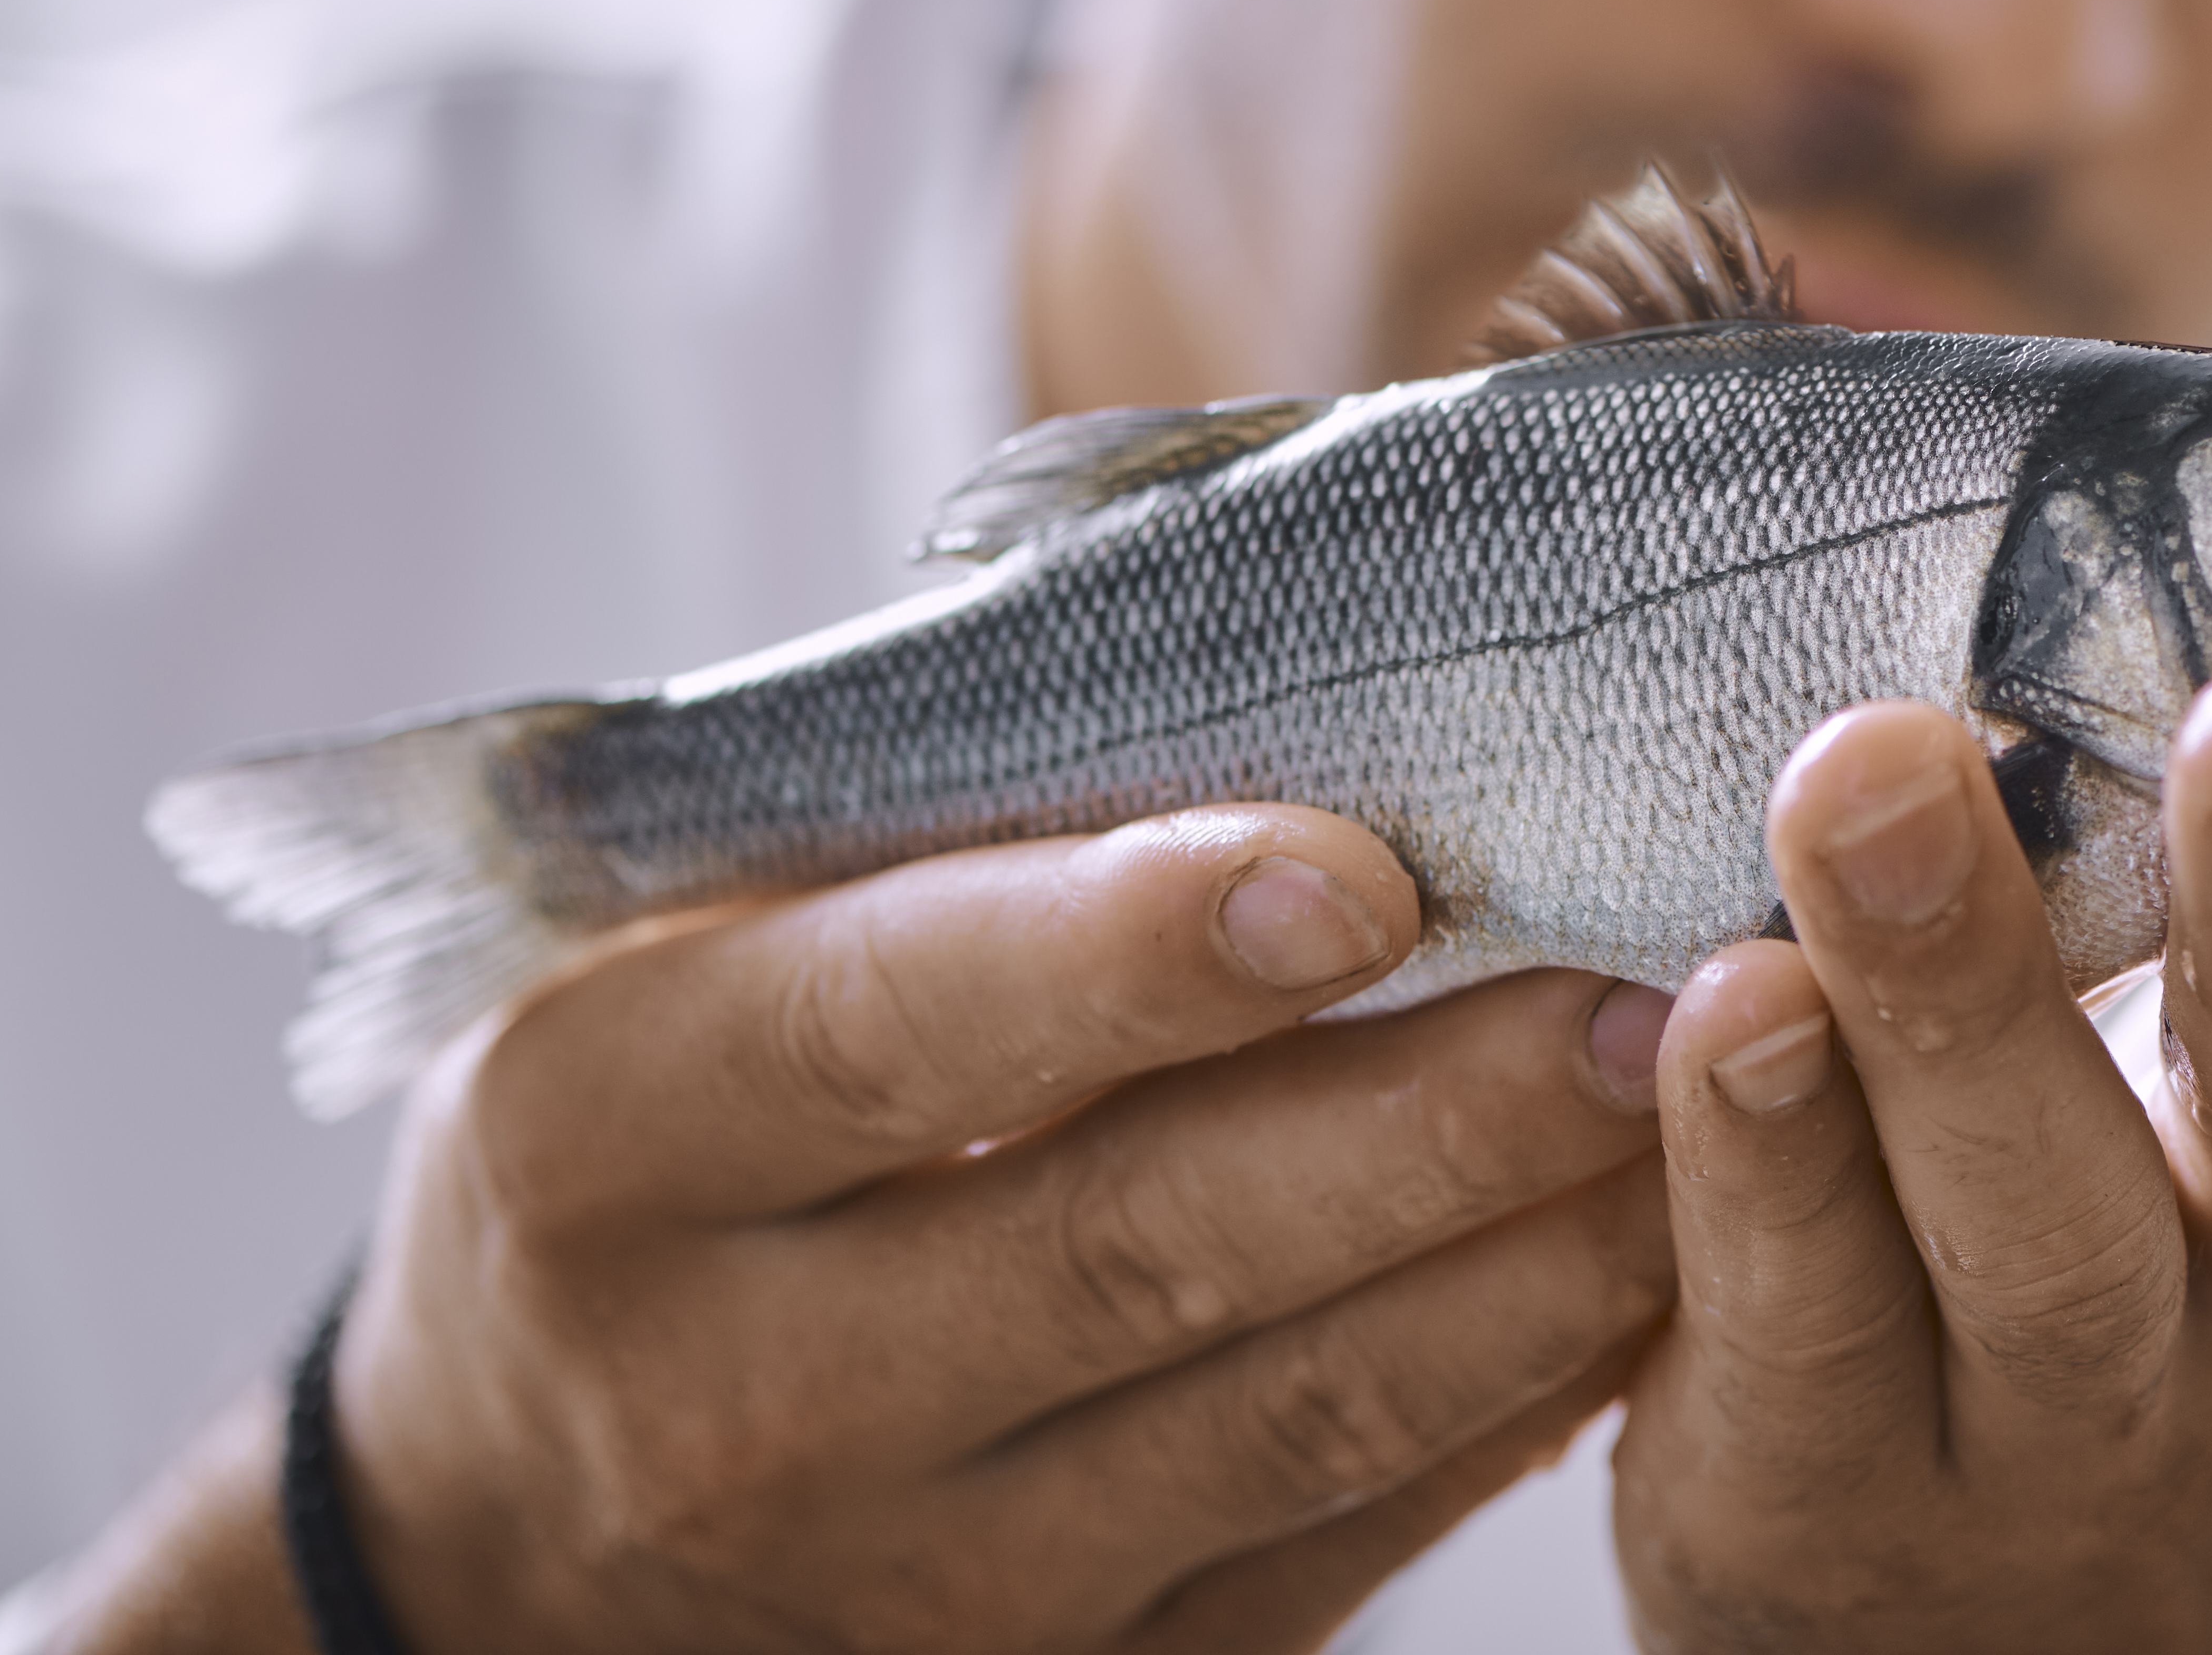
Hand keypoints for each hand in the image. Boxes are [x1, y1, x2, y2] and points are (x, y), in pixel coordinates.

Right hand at [45, 811, 1681, 1652]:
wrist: (500, 1531)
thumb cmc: (634, 1159)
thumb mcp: (659, 973)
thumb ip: (903, 839)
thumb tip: (1251, 648)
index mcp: (600, 1142)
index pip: (888, 1028)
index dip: (1124, 950)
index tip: (1360, 866)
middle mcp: (739, 1381)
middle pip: (1129, 1239)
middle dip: (1421, 1113)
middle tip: (1652, 982)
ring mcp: (905, 1569)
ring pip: (1277, 1412)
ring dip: (1523, 1259)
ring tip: (1711, 1101)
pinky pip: (1329, 1545)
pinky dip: (1504, 1406)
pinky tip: (1649, 1273)